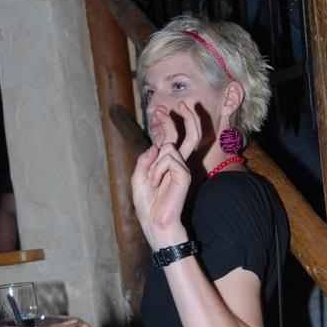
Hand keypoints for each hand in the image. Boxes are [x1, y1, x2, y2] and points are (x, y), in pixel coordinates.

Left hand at [132, 101, 200, 248]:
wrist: (155, 224)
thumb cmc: (148, 206)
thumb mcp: (138, 178)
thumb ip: (145, 159)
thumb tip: (158, 145)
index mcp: (168, 165)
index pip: (172, 139)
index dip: (167, 123)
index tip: (159, 111)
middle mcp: (179, 164)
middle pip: (188, 135)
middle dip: (186, 117)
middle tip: (183, 102)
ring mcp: (183, 169)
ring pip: (169, 148)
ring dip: (154, 164)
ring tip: (153, 181)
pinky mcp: (185, 175)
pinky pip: (168, 160)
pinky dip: (157, 170)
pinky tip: (157, 184)